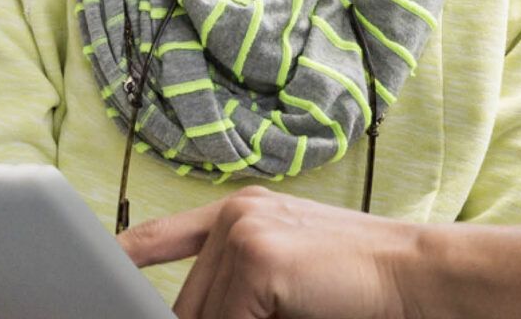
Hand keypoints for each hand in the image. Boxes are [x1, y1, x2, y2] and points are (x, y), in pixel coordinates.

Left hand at [120, 188, 421, 318]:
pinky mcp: (257, 259)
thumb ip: (239, 289)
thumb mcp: (290, 278)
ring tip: (292, 309)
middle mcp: (236, 215)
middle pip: (184, 304)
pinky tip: (293, 317)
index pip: (157, 237)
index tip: (98, 283)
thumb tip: (194, 317)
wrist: (423, 278)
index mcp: (243, 212)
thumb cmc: (365, 289)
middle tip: (269, 315)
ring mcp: (244, 232)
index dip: (122, 261)